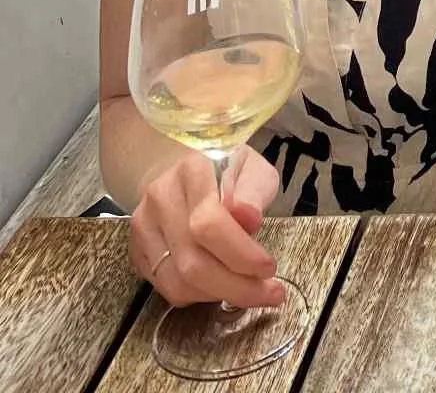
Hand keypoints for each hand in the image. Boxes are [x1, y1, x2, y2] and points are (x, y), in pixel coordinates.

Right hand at [131, 146, 283, 308]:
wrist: (178, 169)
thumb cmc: (224, 169)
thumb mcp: (251, 168)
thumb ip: (253, 191)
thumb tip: (249, 218)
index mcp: (191, 170)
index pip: (209, 223)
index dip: (240, 253)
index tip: (268, 267)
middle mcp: (160, 199)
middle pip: (192, 262)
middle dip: (235, 286)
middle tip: (269, 293)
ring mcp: (144, 228)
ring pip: (178, 282)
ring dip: (219, 295)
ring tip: (250, 291)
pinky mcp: (138, 253)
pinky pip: (168, 288)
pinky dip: (200, 296)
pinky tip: (222, 286)